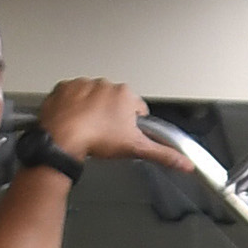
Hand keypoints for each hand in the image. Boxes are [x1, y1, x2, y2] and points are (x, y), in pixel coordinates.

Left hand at [26, 77, 169, 166]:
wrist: (62, 137)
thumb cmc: (96, 138)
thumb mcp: (136, 148)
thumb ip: (163, 155)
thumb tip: (185, 163)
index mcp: (125, 95)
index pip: (138, 108)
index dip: (133, 124)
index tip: (124, 133)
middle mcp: (105, 85)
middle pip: (114, 101)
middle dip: (111, 115)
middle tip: (105, 134)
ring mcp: (83, 84)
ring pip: (92, 97)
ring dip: (92, 109)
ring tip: (88, 128)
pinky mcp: (65, 88)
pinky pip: (71, 95)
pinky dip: (72, 106)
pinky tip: (73, 120)